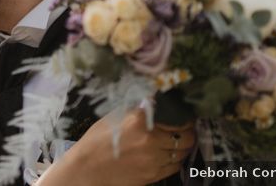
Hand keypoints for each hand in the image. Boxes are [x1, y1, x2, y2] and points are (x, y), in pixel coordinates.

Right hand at [38, 110, 194, 185]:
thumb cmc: (96, 141)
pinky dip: (176, 160)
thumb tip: (153, 99)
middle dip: (188, 132)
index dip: (183, 117)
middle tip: (185, 129)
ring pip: (183, 152)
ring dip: (183, 146)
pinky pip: (175, 167)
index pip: (176, 117)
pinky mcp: (153, 175)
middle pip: (186, 137)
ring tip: (179, 141)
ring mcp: (154, 159)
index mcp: (140, 120)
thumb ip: (137, 109)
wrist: (86, 169)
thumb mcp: (114, 117)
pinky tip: (170, 155)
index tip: (183, 116)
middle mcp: (151, 139)